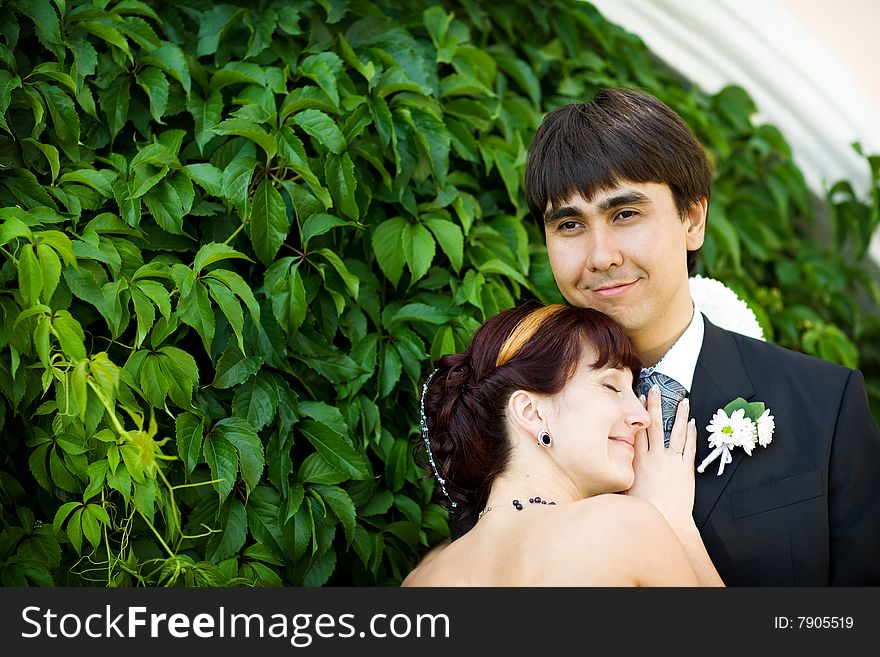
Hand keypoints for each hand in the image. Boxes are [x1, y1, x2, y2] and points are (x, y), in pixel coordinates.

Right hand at [625, 384, 696, 529]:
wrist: (666, 519)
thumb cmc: (643, 509)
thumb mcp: (623, 488)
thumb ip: (617, 473)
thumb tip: (606, 464)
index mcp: (637, 460)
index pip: (636, 430)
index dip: (636, 414)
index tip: (635, 400)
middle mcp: (654, 456)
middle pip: (653, 425)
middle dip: (653, 405)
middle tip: (654, 389)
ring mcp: (672, 461)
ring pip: (675, 432)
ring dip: (679, 415)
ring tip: (682, 400)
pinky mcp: (686, 469)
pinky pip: (689, 447)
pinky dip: (692, 434)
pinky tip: (693, 423)